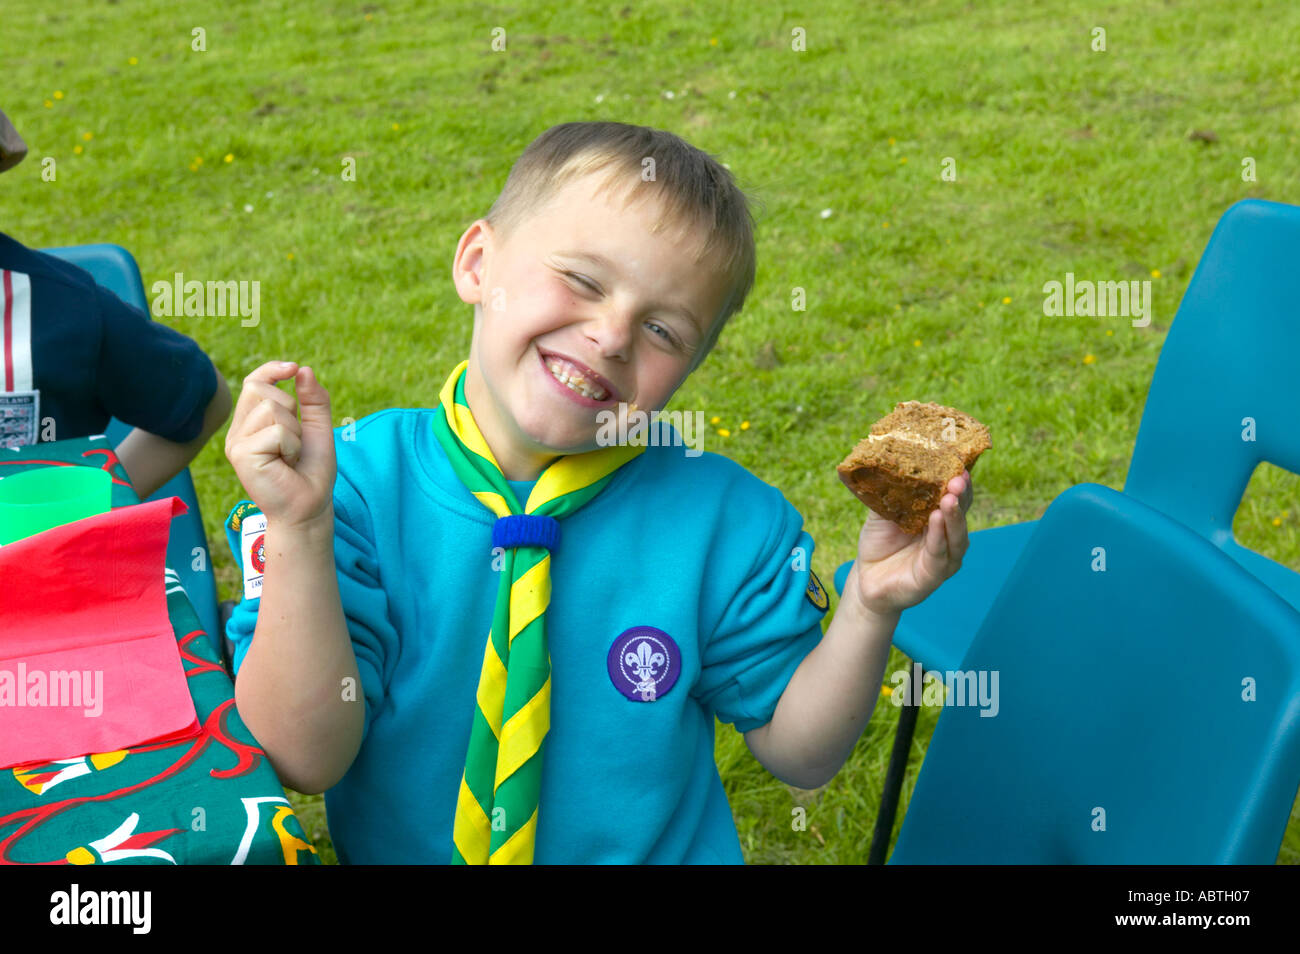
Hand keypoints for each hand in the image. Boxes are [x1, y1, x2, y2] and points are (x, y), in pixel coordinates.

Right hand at [224, 361, 335, 529]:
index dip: (271, 370)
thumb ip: (314, 400)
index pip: (253, 382)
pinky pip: (276, 430)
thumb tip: (305, 369)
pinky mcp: (241, 454)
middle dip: (290, 408)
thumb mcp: (318, 429)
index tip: (294, 368)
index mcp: (251, 423)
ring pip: (271, 408)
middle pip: (261, 388)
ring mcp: (236, 442)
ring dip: (294, 431)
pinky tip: (287, 464)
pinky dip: (292, 445)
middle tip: (294, 441)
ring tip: (290, 455)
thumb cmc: (310, 472)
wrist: (310, 507)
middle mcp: (239, 431)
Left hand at [847, 470, 973, 617]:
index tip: (959, 464)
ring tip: (949, 498)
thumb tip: (890, 461)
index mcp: (939, 519)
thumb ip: (892, 492)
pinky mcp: (933, 576)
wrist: (866, 577)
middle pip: (961, 514)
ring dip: (954, 516)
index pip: (956, 498)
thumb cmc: (879, 543)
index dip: (959, 483)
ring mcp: (944, 558)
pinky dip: (939, 537)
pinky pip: (939, 555)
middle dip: (960, 496)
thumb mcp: (883, 513)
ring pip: (956, 536)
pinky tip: (936, 520)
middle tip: (958, 478)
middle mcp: (948, 537)